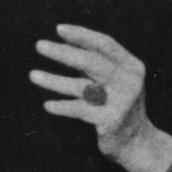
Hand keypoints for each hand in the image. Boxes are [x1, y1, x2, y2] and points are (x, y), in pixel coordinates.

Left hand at [31, 23, 168, 171]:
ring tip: (32, 75)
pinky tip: (47, 105)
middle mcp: (129, 81)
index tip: (59, 29)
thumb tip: (65, 42)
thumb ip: (96, 63)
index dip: (82, 35)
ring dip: (54, 80)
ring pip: (81, 86)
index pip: (106, 44)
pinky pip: (80, 110)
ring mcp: (121, 101)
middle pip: (91, 61)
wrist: (138, 142)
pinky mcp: (110, 120)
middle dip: (63, 52)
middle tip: (39, 45)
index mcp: (132, 66)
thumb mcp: (116, 81)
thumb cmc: (119, 105)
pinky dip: (62, 106)